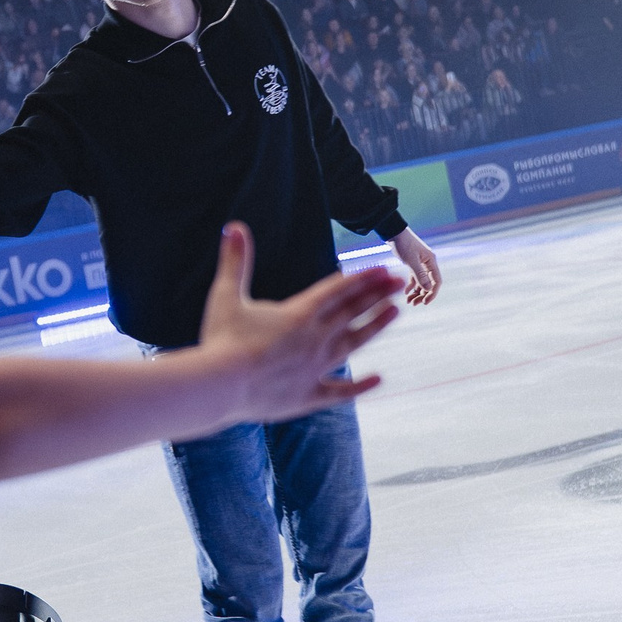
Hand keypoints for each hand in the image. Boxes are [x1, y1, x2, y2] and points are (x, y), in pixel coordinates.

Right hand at [196, 222, 403, 422]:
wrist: (220, 387)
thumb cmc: (221, 340)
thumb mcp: (226, 295)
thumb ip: (235, 261)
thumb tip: (232, 226)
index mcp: (298, 314)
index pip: (338, 291)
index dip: (362, 278)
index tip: (384, 269)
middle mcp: (314, 339)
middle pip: (351, 312)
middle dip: (377, 295)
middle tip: (401, 283)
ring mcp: (314, 369)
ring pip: (353, 344)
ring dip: (375, 327)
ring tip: (396, 312)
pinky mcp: (308, 396)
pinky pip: (340, 391)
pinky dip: (360, 386)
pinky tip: (379, 379)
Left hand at [391, 229, 441, 304]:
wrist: (393, 232)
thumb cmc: (403, 244)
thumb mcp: (411, 260)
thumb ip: (420, 275)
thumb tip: (429, 290)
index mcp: (431, 261)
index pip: (436, 281)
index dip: (432, 293)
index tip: (425, 303)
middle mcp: (428, 263)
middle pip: (429, 284)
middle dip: (423, 295)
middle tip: (414, 304)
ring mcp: (421, 264)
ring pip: (422, 282)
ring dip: (417, 292)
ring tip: (409, 301)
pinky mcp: (413, 264)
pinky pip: (415, 278)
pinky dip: (411, 286)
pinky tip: (406, 293)